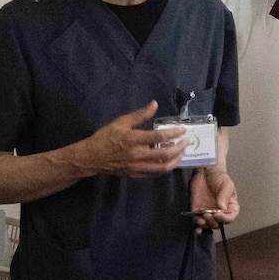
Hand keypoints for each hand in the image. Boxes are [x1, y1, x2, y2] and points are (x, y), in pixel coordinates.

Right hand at [71, 101, 187, 178]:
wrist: (92, 158)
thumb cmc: (105, 137)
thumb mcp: (121, 122)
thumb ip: (139, 114)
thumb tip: (155, 104)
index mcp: (133, 139)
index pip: (159, 136)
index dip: (174, 133)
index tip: (183, 130)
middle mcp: (137, 155)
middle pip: (165, 154)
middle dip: (179, 148)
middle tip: (187, 142)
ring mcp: (137, 167)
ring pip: (162, 167)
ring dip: (176, 160)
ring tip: (182, 153)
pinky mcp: (136, 175)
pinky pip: (155, 173)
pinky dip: (165, 168)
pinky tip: (170, 162)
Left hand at [190, 167, 239, 228]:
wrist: (206, 172)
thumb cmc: (219, 178)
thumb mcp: (226, 185)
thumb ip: (224, 197)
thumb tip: (222, 208)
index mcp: (230, 206)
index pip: (230, 217)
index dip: (225, 219)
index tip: (218, 214)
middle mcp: (220, 212)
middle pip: (219, 223)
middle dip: (213, 221)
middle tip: (209, 214)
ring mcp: (209, 212)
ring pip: (208, 224)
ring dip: (206, 223)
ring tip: (202, 217)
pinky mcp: (198, 210)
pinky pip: (198, 220)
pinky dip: (197, 224)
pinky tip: (197, 223)